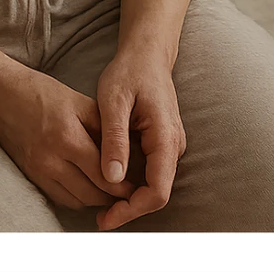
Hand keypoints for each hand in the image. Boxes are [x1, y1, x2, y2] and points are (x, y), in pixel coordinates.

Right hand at [0, 60, 139, 211]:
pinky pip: (59, 198)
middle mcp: (51, 159)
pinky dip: (76, 197)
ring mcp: (38, 170)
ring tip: (109, 190)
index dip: (123, 185)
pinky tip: (86, 186)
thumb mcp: (77, 100)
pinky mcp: (29, 175)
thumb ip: (102, 126)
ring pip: (76, 200)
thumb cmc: (40, 92)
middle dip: (112, 196)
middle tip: (127, 191)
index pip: (103, 174)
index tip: (136, 186)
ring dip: (95, 199)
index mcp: (67, 137)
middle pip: (91, 193)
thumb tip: (126, 150)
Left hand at [94, 49, 185, 230]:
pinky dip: (132, 184)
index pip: (157, 190)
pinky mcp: (162, 144)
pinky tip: (109, 182)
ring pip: (154, 185)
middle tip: (100, 217)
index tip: (107, 218)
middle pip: (157, 193)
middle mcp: (173, 145)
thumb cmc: (129, 72)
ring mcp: (170, 145)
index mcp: (165, 136)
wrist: (146, 54)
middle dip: (130, 209)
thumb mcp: (113, 101)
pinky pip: (150, 172)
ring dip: (130, 198)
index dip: (133, 209)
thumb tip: (112, 178)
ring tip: (101, 204)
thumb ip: (114, 138)